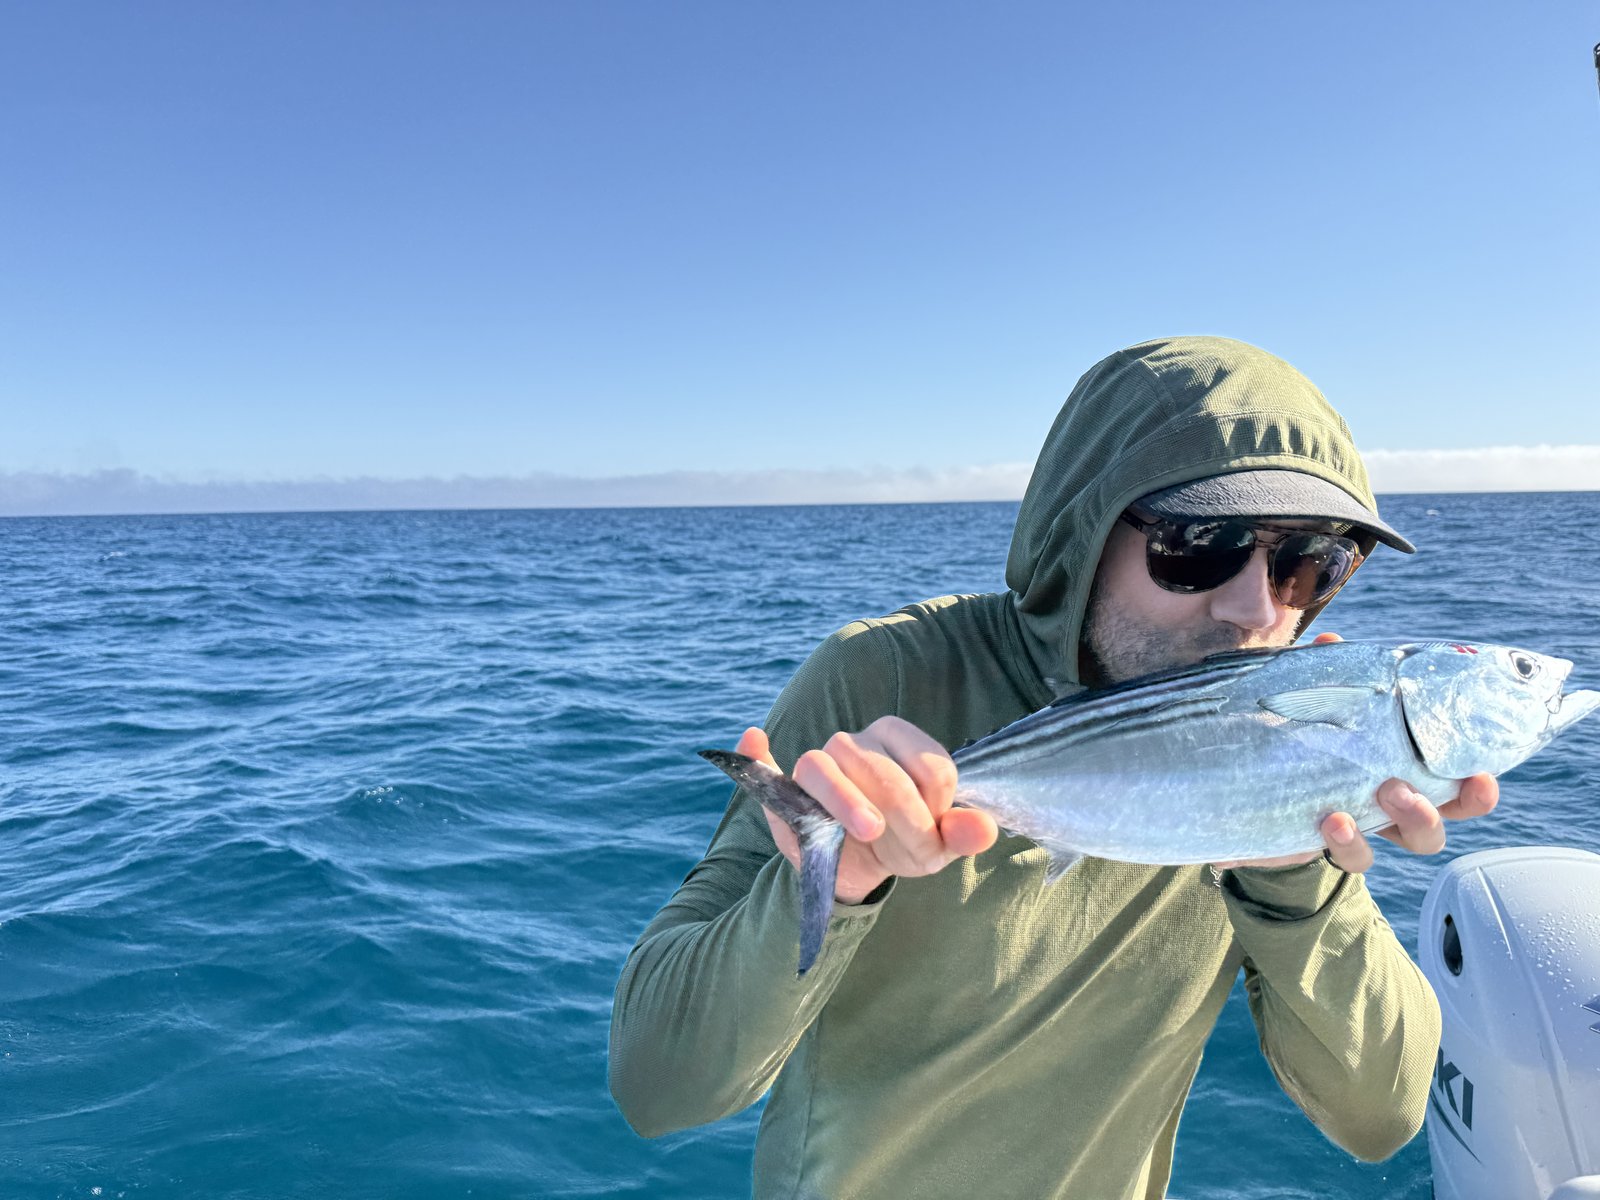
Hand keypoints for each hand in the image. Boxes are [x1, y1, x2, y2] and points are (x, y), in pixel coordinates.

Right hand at [735, 719, 998, 902]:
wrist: (860, 868)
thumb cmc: (902, 842)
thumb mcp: (937, 845)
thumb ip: (960, 834)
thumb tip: (985, 830)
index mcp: (901, 739)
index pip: (930, 767)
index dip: (937, 810)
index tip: (935, 836)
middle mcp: (858, 741)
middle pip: (882, 771)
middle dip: (902, 817)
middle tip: (907, 851)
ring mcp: (818, 762)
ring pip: (825, 767)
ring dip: (849, 806)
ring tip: (868, 830)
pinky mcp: (784, 790)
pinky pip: (762, 764)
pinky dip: (755, 752)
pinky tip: (755, 739)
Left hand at [1214, 632, 1500, 872]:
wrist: (1257, 788)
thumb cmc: (1305, 740)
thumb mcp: (1318, 706)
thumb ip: (1328, 678)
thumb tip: (1330, 642)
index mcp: (1403, 769)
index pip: (1456, 783)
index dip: (1476, 788)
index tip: (1480, 774)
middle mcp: (1394, 806)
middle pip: (1439, 824)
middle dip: (1436, 809)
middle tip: (1401, 785)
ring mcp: (1368, 829)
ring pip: (1412, 844)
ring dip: (1408, 822)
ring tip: (1378, 795)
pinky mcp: (1334, 846)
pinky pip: (1357, 858)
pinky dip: (1349, 843)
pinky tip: (1332, 822)